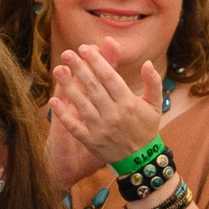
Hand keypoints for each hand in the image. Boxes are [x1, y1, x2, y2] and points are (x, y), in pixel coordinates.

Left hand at [48, 50, 165, 175]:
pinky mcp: (90, 141)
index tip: (85, 48)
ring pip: (82, 103)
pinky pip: (74, 126)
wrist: (141, 160)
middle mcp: (114, 114)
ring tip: (58, 69)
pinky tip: (53, 101)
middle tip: (67, 53)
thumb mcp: (155, 105)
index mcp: (129, 103)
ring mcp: (101, 128)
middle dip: (79, 68)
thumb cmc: (147, 129)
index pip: (110, 78)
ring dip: (68, 86)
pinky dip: (63, 114)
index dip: (97, 62)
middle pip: (93, 87)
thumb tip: (147, 63)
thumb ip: (153, 83)